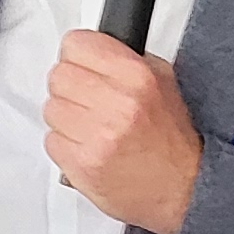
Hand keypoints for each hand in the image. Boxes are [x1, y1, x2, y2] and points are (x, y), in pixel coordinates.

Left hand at [44, 30, 202, 233]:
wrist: (183, 189)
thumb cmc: (172, 140)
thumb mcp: (163, 82)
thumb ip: (124, 60)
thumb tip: (90, 51)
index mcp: (136, 76)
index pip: (75, 44)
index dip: (78, 56)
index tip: (83, 66)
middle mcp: (117, 103)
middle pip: (58, 76)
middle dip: (70, 87)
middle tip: (88, 101)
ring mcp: (97, 136)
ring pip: (51, 109)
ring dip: (66, 118)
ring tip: (91, 128)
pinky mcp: (82, 165)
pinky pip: (51, 141)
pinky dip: (65, 145)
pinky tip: (88, 148)